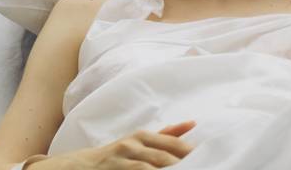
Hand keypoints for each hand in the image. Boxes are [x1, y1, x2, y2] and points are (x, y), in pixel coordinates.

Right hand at [30, 122, 195, 169]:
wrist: (78, 166)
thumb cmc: (114, 155)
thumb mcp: (137, 141)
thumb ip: (165, 135)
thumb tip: (191, 124)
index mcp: (142, 137)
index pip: (175, 144)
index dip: (192, 153)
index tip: (213, 160)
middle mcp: (133, 146)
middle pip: (166, 158)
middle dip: (185, 165)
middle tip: (206, 167)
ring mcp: (122, 161)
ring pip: (153, 168)